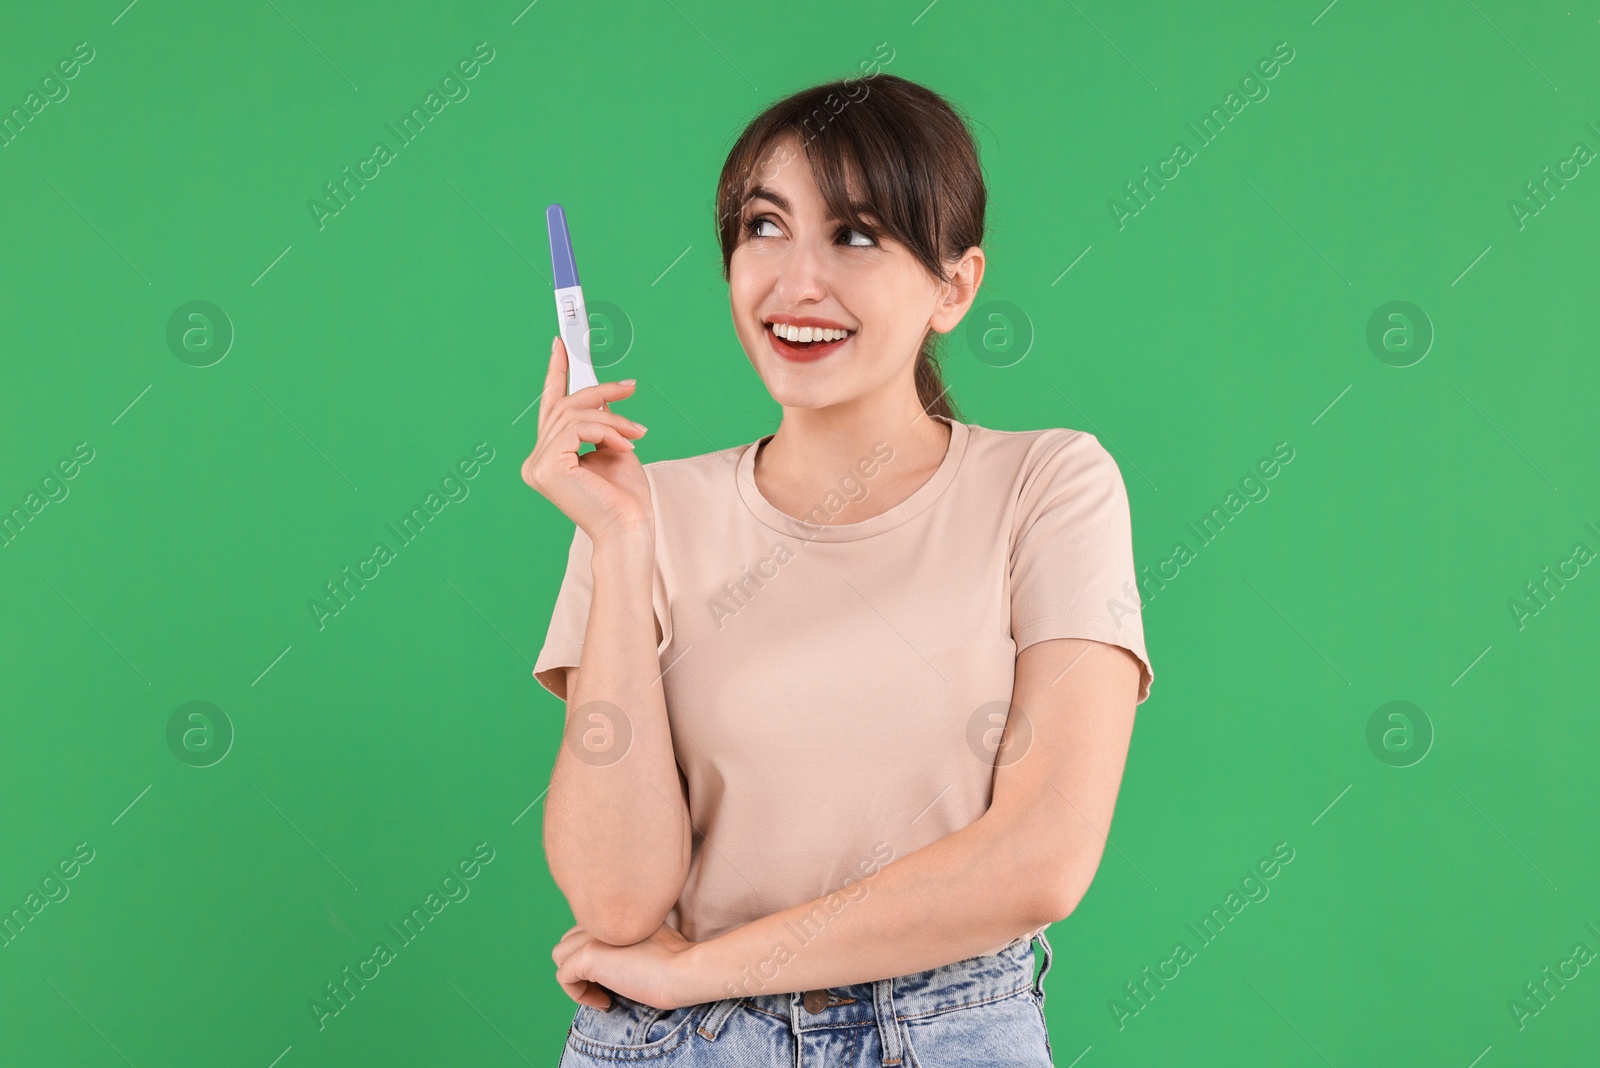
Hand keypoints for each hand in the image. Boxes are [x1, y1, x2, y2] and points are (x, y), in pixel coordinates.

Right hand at [521, 336, 652, 546]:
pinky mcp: (547, 468)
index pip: (550, 409)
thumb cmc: (625, 498)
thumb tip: (602, 396)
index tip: (562, 345)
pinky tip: (626, 447)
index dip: (555, 374)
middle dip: (599, 392)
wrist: (630, 528)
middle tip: (631, 386)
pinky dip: (607, 431)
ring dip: (612, 419)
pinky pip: (577, 429)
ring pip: (573, 415)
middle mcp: (536, 462)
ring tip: (638, 433)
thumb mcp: (613, 448)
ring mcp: (537, 466)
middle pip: (563, 407)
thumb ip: (600, 423)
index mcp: (549, 459)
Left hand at [552, 921, 700, 1011]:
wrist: (683, 970)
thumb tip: (617, 957)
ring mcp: (591, 935)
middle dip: (580, 965)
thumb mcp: (650, 936)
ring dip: (576, 978)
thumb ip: (628, 936)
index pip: (585, 928)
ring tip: (601, 993)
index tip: (614, 975)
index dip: (595, 953)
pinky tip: (605, 1002)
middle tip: (605, 986)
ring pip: (560, 955)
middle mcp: (599, 918)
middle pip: (569, 939)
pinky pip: (564, 978)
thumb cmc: (676, 960)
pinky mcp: (587, 955)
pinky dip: (579, 995)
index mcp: (614, 911)